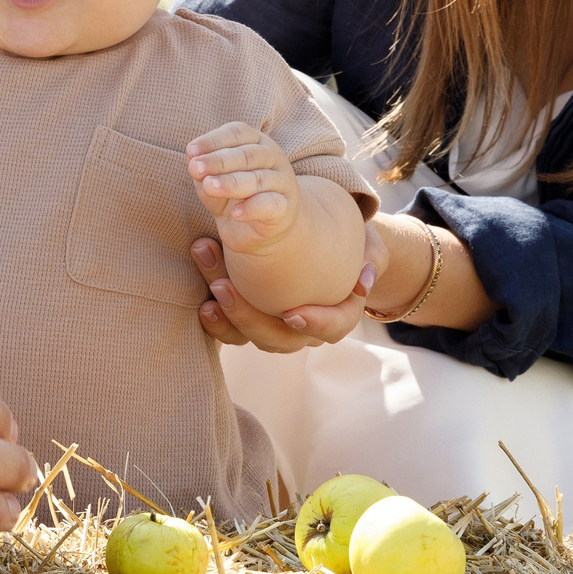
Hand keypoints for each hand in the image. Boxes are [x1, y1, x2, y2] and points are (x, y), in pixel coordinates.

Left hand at [186, 122, 300, 254]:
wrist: (258, 228)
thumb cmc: (233, 196)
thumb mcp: (214, 180)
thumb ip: (203, 171)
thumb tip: (192, 160)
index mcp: (255, 141)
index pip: (237, 133)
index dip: (213, 140)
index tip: (191, 151)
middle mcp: (273, 157)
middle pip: (246, 155)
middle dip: (218, 161)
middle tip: (195, 169)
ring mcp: (282, 181)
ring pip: (257, 179)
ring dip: (231, 182)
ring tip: (209, 187)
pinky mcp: (285, 207)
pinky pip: (270, 204)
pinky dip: (252, 208)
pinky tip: (236, 214)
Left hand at [191, 227, 384, 352]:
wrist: (320, 236)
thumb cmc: (349, 241)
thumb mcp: (368, 242)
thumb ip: (372, 256)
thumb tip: (364, 279)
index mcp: (337, 315)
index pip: (331, 330)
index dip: (313, 325)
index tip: (292, 313)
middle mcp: (302, 329)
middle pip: (276, 337)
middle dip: (246, 314)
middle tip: (223, 285)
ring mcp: (271, 324)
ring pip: (246, 333)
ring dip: (224, 313)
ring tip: (207, 284)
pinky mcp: (245, 315)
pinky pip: (228, 328)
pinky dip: (213, 318)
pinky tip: (200, 296)